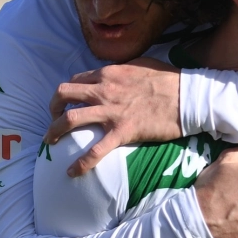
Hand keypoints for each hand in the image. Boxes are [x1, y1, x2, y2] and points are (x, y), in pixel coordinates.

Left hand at [45, 58, 180, 175]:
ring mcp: (111, 111)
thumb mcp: (140, 64)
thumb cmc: (168, 80)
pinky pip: (96, 150)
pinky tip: (72, 172)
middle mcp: (103, 90)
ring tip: (50, 142)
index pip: (76, 80)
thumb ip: (122, 69)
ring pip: (71, 119)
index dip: (67, 93)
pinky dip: (81, 162)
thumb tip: (116, 74)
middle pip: (63, 94)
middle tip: (53, 120)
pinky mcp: (123, 131)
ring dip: (55, 131)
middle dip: (53, 108)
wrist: (187, 96)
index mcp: (107, 73)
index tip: (67, 103)